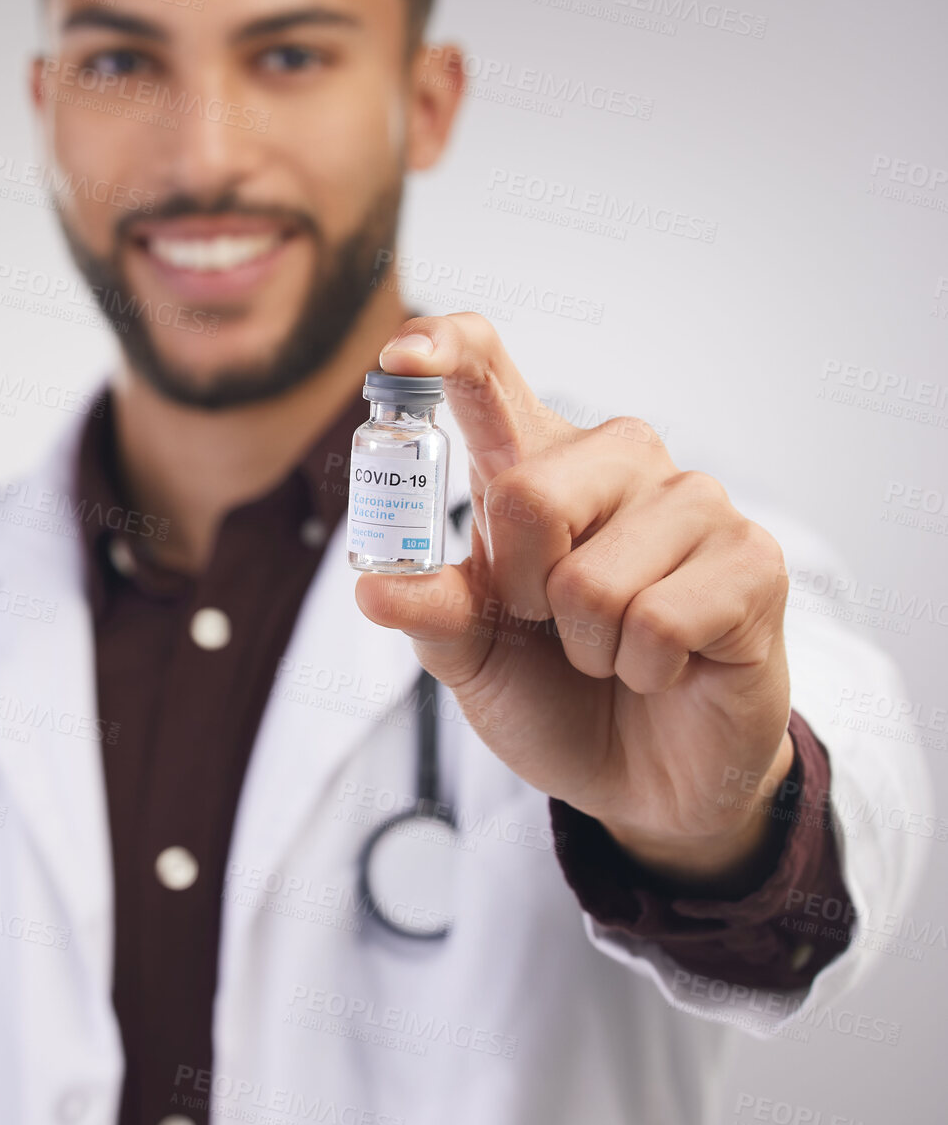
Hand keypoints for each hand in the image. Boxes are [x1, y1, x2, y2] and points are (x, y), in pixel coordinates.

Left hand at [354, 312, 794, 889]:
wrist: (644, 775)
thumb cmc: (556, 693)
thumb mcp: (474, 655)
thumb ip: (432, 611)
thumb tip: (373, 587)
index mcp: (536, 464)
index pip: (489, 371)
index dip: (445, 349)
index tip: (401, 355)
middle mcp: (619, 460)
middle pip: (529, 496)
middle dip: (523, 594)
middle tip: (553, 623)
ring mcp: (693, 502)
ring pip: (592, 579)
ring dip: (588, 646)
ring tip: (616, 648)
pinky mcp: (752, 558)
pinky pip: (659, 622)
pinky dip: (644, 669)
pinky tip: (668, 665)